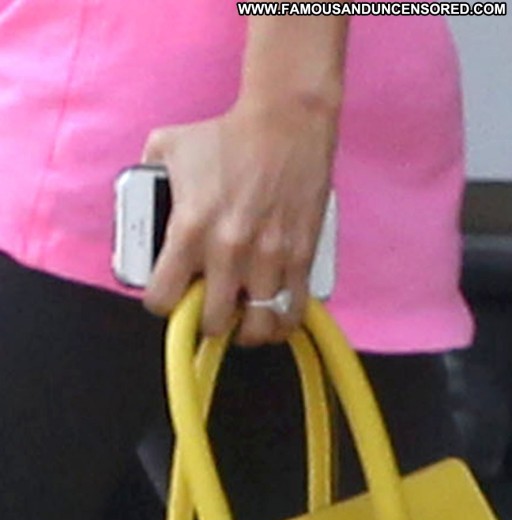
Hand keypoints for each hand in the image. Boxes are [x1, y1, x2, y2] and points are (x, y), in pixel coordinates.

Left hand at [142, 100, 337, 345]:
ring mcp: (269, 257)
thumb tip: (141, 206)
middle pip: (213, 323)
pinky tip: (275, 315)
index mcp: (189, 229)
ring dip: (247, 329)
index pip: (162, 300)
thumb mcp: (167, 146)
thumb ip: (146, 180)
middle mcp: (228, 251)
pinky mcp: (302, 255)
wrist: (287, 122)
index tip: (170, 296)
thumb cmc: (227, 134)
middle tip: (211, 308)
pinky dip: (282, 323)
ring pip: (258, 327)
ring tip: (245, 319)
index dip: (162, 303)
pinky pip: (294, 311)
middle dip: (207, 322)